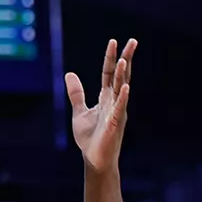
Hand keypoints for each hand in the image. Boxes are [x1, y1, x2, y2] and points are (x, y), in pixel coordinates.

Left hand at [65, 38, 135, 172]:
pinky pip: (119, 109)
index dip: (111, 58)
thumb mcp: (80, 112)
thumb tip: (69, 73)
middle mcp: (114, 102)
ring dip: (122, 75)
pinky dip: (123, 98)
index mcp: (106, 98)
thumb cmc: (90, 138)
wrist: (94, 159)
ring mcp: (116, 113)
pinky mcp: (114, 125)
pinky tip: (126, 87)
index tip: (114, 41)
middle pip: (121, 76)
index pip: (110, 74)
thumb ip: (77, 93)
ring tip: (124, 60)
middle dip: (125, 59)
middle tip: (132, 41)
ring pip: (121, 90)